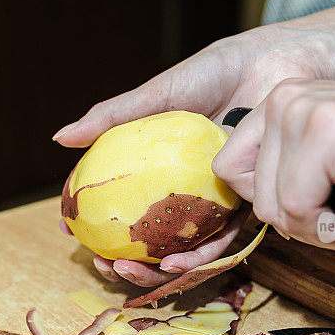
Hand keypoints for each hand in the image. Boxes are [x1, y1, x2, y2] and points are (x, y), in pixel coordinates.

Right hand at [55, 27, 325, 285]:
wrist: (274, 65)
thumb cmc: (218, 72)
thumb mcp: (159, 94)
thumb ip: (114, 117)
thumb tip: (61, 139)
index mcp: (160, 163)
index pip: (120, 199)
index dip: (94, 219)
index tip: (69, 231)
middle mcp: (185, 186)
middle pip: (148, 233)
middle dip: (122, 258)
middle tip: (102, 263)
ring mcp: (213, 199)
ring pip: (180, 246)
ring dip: (153, 268)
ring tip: (129, 270)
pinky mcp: (246, 204)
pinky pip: (221, 240)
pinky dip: (196, 257)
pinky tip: (172, 263)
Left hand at [212, 78, 334, 249]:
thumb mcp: (328, 163)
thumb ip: (287, 176)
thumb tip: (261, 214)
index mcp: (280, 103)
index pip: (230, 171)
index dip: (270, 206)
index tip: (310, 213)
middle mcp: (284, 99)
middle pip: (252, 195)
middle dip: (298, 225)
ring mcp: (303, 110)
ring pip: (274, 206)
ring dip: (316, 232)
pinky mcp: (328, 130)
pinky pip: (299, 206)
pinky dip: (330, 230)